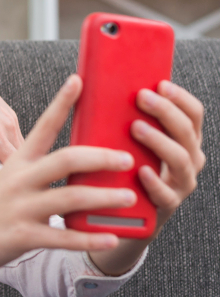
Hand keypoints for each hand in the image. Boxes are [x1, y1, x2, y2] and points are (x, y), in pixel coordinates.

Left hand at [0, 38, 23, 186]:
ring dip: (19, 161)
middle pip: (24, 158)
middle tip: (15, 194)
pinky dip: (13, 148)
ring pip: (22, 146)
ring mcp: (9, 116)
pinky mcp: (6, 110)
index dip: (18, 183)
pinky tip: (2, 158)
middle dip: (23, 175)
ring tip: (11, 180)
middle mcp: (7, 124)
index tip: (13, 198)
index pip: (16, 167)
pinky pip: (16, 135)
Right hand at [0, 75, 133, 271]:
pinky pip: (62, 237)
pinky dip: (89, 239)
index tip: (78, 80)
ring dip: (104, 197)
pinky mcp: (22, 236)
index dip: (61, 103)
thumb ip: (38, 170)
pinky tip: (111, 238)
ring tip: (131, 197)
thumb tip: (75, 164)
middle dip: (100, 158)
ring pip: (69, 198)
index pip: (43, 126)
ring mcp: (20, 208)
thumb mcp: (9, 179)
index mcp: (18, 161)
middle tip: (127, 157)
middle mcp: (20, 180)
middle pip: (64, 160)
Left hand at [134, 81, 204, 228]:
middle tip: (141, 98)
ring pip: (180, 159)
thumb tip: (102, 85)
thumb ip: (128, 118)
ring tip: (136, 128)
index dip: (181, 98)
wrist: (127, 212)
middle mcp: (190, 159)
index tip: (161, 84)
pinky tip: (140, 171)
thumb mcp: (132, 139)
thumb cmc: (127, 164)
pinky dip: (154, 182)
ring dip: (158, 141)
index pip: (194, 114)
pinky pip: (166, 194)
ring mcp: (181, 183)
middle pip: (187, 132)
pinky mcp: (166, 206)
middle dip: (165, 112)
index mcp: (185, 140)